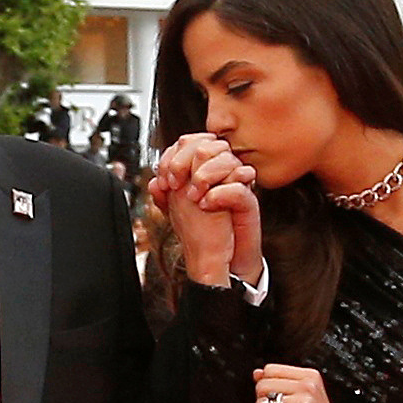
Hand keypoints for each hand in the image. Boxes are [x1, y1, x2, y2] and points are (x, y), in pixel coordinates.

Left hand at [151, 133, 261, 286]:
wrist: (225, 259)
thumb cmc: (206, 234)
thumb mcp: (179, 213)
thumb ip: (166, 197)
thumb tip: (153, 183)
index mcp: (205, 169)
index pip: (190, 143)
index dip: (173, 157)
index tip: (164, 181)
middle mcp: (223, 172)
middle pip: (208, 145)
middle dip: (185, 163)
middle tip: (174, 186)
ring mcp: (238, 184)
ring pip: (226, 159)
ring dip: (203, 176)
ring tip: (193, 198)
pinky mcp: (248, 201)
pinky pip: (237, 188)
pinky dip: (219, 194)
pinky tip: (206, 205)